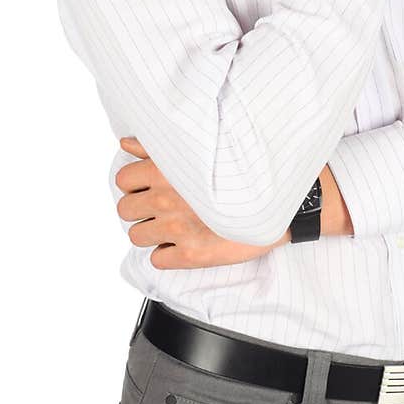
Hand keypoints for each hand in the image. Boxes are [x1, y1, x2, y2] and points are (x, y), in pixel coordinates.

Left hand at [115, 137, 288, 268]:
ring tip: (172, 224)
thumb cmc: (242, 173)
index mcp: (165, 171)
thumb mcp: (198, 149)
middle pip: (125, 210)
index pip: (123, 180)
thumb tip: (126, 144)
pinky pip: (157, 259)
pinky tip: (183, 241)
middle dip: (140, 208)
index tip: (149, 186)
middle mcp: (166, 200)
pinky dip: (166, 253)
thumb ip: (155, 147)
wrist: (280, 202)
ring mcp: (177, 229)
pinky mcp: (190, 255)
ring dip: (151, 231)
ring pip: (137, 237)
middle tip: (161, 206)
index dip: (135, 184)